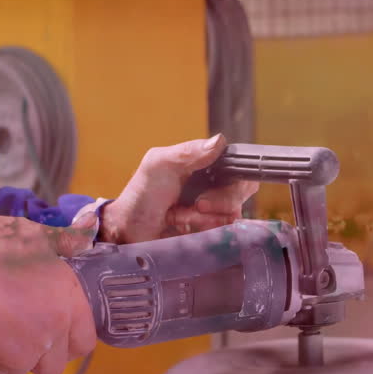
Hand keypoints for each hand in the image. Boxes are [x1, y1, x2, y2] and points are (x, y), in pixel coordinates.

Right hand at [0, 212, 95, 373]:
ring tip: (3, 327)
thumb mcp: (33, 234)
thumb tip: (88, 232)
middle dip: (47, 351)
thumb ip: (66, 240)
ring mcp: (21, 354)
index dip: (75, 334)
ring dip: (19, 354)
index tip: (62, 322)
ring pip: (27, 368)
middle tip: (30, 326)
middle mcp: (51, 335)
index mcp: (68, 304)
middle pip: (57, 363)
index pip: (86, 341)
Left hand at [99, 134, 258, 243]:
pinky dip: (205, 231)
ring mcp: (215, 209)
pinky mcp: (211, 231)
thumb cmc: (142, 193)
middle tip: (197, 204)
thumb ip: (188, 151)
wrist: (129, 230)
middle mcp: (216, 184)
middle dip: (221, 200)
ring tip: (180, 216)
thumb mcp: (159, 164)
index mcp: (206, 163)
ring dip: (207, 217)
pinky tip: (185, 227)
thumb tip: (220, 141)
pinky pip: (225, 233)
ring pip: (233, 213)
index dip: (236, 176)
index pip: (239, 165)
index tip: (216, 183)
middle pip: (243, 190)